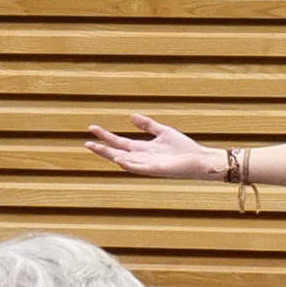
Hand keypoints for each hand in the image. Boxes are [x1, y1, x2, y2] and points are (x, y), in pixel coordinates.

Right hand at [86, 113, 229, 179]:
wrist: (199, 160)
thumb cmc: (183, 148)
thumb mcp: (162, 131)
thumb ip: (147, 125)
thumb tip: (129, 116)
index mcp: (142, 149)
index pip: (119, 142)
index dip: (105, 136)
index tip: (91, 128)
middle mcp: (141, 158)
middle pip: (116, 152)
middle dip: (101, 148)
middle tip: (86, 142)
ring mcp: (147, 165)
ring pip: (124, 161)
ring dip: (110, 155)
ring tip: (96, 148)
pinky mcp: (156, 170)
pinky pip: (139, 168)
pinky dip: (127, 164)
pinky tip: (118, 158)